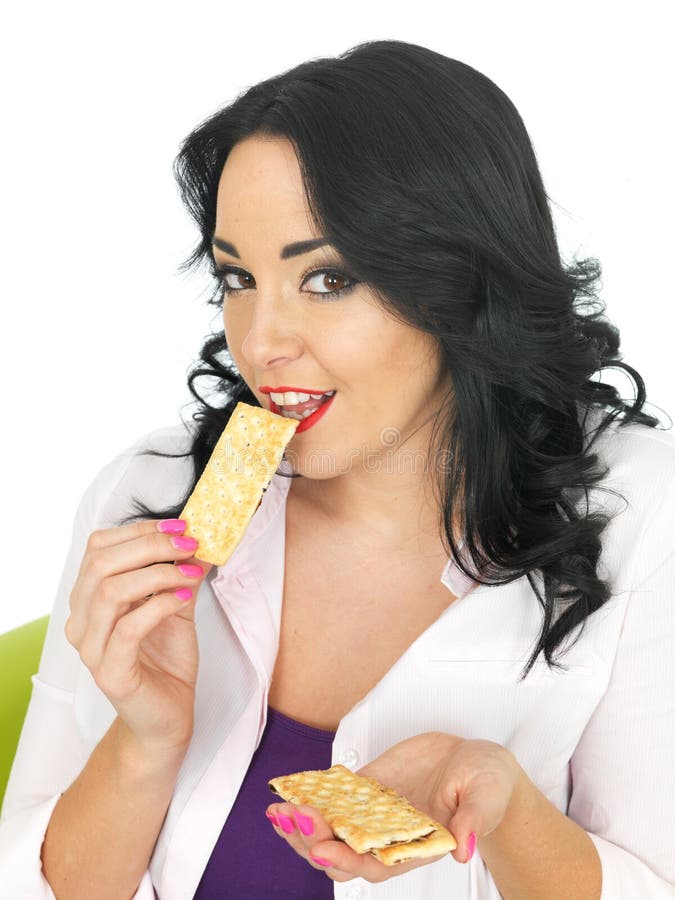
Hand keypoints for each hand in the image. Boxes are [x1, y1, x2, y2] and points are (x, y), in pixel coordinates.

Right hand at [65, 518, 211, 754]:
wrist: (167, 717)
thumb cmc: (166, 661)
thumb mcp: (176, 605)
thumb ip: (179, 573)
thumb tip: (197, 537)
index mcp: (88, 599)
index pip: (98, 547)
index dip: (139, 530)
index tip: (179, 526)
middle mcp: (81, 622)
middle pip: (101, 564)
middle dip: (150, 546)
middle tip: (189, 545)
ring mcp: (91, 649)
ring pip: (110, 591)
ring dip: (158, 573)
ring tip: (191, 573)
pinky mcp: (110, 673)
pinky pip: (128, 628)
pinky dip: (161, 604)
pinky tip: (184, 598)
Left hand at [265, 731, 521, 882]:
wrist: (478, 763)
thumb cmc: (487, 786)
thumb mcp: (486, 799)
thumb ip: (474, 822)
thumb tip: (463, 847)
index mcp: (416, 846)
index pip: (374, 865)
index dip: (347, 860)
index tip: (323, 849)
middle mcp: (389, 835)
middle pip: (342, 851)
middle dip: (312, 840)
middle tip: (291, 818)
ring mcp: (374, 811)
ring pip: (331, 828)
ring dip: (303, 823)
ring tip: (278, 812)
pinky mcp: (368, 787)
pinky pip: (335, 795)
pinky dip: (313, 794)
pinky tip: (291, 789)